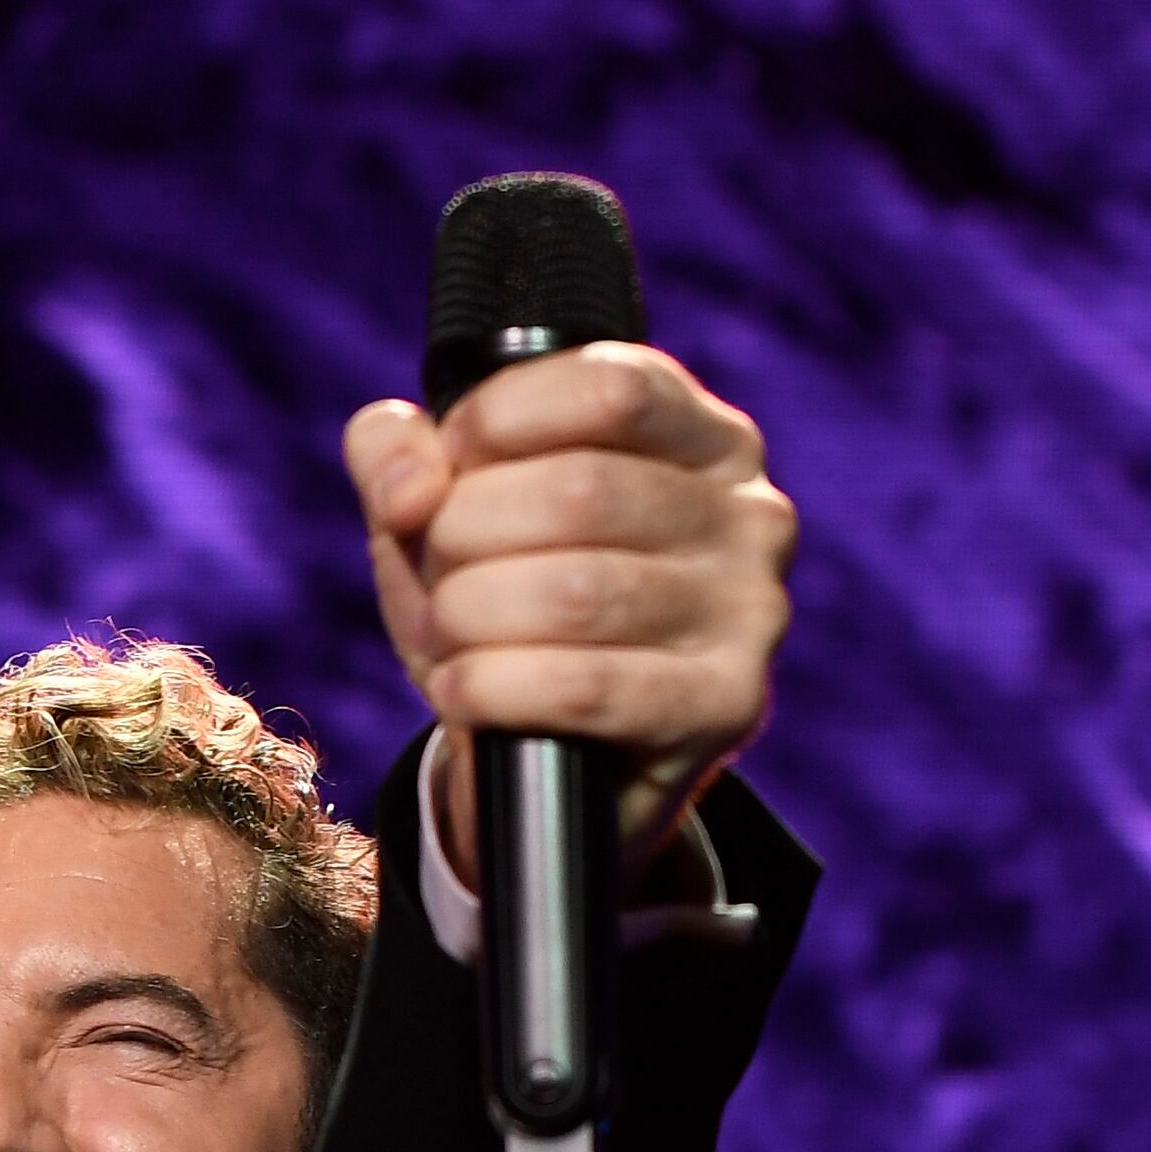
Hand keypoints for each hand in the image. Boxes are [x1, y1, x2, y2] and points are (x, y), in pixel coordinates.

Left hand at [343, 342, 795, 889]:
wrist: (557, 764)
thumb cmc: (508, 606)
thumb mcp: (444, 516)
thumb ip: (400, 455)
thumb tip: (408, 484)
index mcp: (700, 435)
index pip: (607, 387)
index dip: (495, 423)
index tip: (443, 476)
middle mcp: (748, 511)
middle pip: (580, 491)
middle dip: (466, 536)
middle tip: (439, 578)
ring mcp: (750, 610)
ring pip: (577, 591)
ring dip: (471, 615)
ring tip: (449, 634)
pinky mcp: (725, 705)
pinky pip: (586, 686)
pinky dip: (493, 686)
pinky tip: (462, 690)